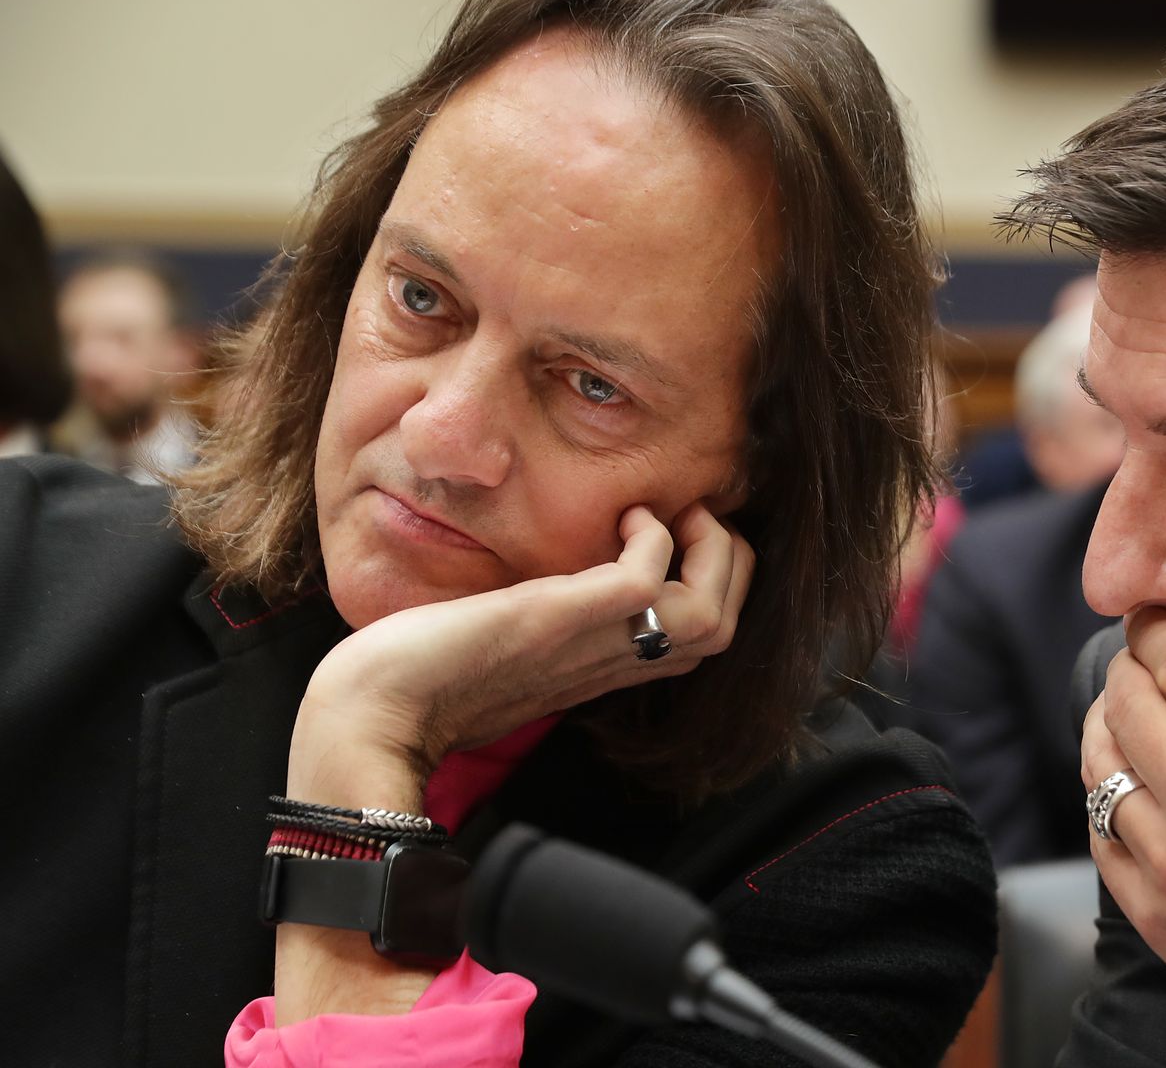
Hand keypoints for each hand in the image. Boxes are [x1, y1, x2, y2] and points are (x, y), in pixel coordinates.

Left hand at [272, 501, 750, 1025]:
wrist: (370, 715)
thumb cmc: (419, 679)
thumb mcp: (503, 641)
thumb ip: (541, 622)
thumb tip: (547, 587)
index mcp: (601, 666)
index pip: (704, 635)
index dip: (714, 579)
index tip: (674, 534)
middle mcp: (610, 659)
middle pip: (725, 625)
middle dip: (729, 560)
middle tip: (686, 519)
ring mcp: (591, 642)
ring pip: (713, 616)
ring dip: (710, 551)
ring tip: (668, 517)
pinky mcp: (559, 619)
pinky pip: (648, 578)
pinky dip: (654, 536)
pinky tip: (622, 519)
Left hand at [1082, 608, 1165, 1056]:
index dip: (1156, 625)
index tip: (1156, 619)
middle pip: (1124, 700)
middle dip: (1130, 669)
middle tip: (1146, 664)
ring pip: (1098, 762)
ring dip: (1110, 729)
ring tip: (1133, 720)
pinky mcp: (1152, 911)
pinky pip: (1099, 832)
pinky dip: (1108, 798)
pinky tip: (1135, 789)